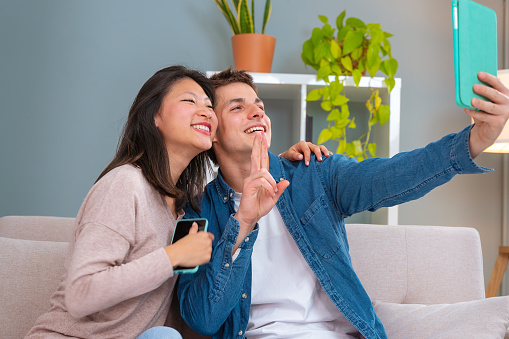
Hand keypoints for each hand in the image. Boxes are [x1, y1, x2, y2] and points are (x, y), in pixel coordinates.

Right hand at [165, 222, 213, 268]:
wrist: (177, 254)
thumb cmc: (182, 244)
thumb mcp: (189, 234)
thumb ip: (194, 229)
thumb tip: (195, 224)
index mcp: (204, 235)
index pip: (211, 236)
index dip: (207, 239)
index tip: (203, 242)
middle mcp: (208, 241)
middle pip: (209, 244)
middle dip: (204, 246)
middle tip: (196, 248)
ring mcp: (208, 250)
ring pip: (208, 251)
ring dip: (204, 252)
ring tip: (195, 253)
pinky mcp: (207, 258)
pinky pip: (207, 258)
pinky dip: (203, 258)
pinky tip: (196, 257)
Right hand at [233, 132, 288, 250]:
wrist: (250, 217)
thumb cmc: (259, 207)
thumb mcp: (274, 198)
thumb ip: (279, 189)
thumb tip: (286, 181)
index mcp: (259, 177)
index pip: (260, 159)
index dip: (261, 148)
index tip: (261, 137)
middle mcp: (253, 176)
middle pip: (256, 157)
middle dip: (258, 145)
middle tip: (259, 134)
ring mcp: (249, 180)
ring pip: (263, 171)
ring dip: (271, 181)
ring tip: (273, 191)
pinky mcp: (248, 186)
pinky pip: (261, 180)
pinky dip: (269, 186)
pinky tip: (269, 193)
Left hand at [279, 141, 332, 165]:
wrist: (291, 155)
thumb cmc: (291, 154)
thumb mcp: (290, 154)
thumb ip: (294, 155)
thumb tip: (301, 156)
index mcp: (302, 144)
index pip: (306, 150)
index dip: (307, 157)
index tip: (307, 164)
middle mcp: (308, 144)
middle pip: (315, 147)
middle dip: (318, 154)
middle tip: (319, 160)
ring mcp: (313, 147)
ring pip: (320, 147)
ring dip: (324, 151)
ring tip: (328, 156)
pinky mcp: (316, 151)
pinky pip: (322, 150)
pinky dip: (327, 152)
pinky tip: (331, 156)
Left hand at [466, 72, 508, 157]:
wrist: (489, 129)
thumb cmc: (487, 112)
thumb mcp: (486, 101)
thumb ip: (482, 94)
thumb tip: (470, 85)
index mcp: (505, 93)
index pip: (498, 83)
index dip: (489, 78)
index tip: (479, 74)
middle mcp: (507, 102)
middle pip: (495, 94)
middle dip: (484, 90)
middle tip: (474, 87)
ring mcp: (504, 112)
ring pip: (491, 107)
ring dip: (481, 103)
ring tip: (472, 100)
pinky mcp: (499, 122)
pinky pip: (485, 117)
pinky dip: (475, 113)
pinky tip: (467, 110)